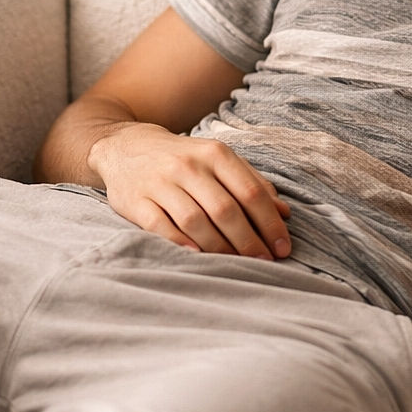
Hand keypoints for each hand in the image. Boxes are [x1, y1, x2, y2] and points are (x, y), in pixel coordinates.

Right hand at [89, 122, 290, 256]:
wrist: (126, 146)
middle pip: (225, 210)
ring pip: (196, 221)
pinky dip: (180, 243)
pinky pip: (160, 226)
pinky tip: (197, 256)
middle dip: (249, 241)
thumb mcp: (220, 161)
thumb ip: (252, 183)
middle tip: (264, 261)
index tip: (283, 247)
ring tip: (236, 264)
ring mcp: (160, 183)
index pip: (250, 192)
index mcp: (215, 154)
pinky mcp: (136, 201)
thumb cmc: (185, 159)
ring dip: (219, 248)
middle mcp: (188, 166)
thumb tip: (285, 213)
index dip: (270, 223)